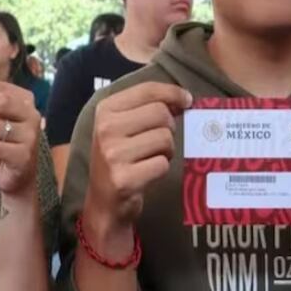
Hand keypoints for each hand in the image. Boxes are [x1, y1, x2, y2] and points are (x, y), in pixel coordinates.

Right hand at [84, 82, 192, 234]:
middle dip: (168, 128)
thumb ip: (148, 107)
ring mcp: (113, 154)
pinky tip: (147, 173)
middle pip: (160, 113)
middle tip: (159, 141)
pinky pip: (162, 164)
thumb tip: (184, 98)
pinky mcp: (124, 179)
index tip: (187, 100)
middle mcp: (105, 129)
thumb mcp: (123, 126)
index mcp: (105, 110)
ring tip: (150, 158)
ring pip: (165, 139)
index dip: (173, 92)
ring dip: (166, 151)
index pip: (147, 89)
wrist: (103, 201)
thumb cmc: (119, 158)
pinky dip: (162, 169)